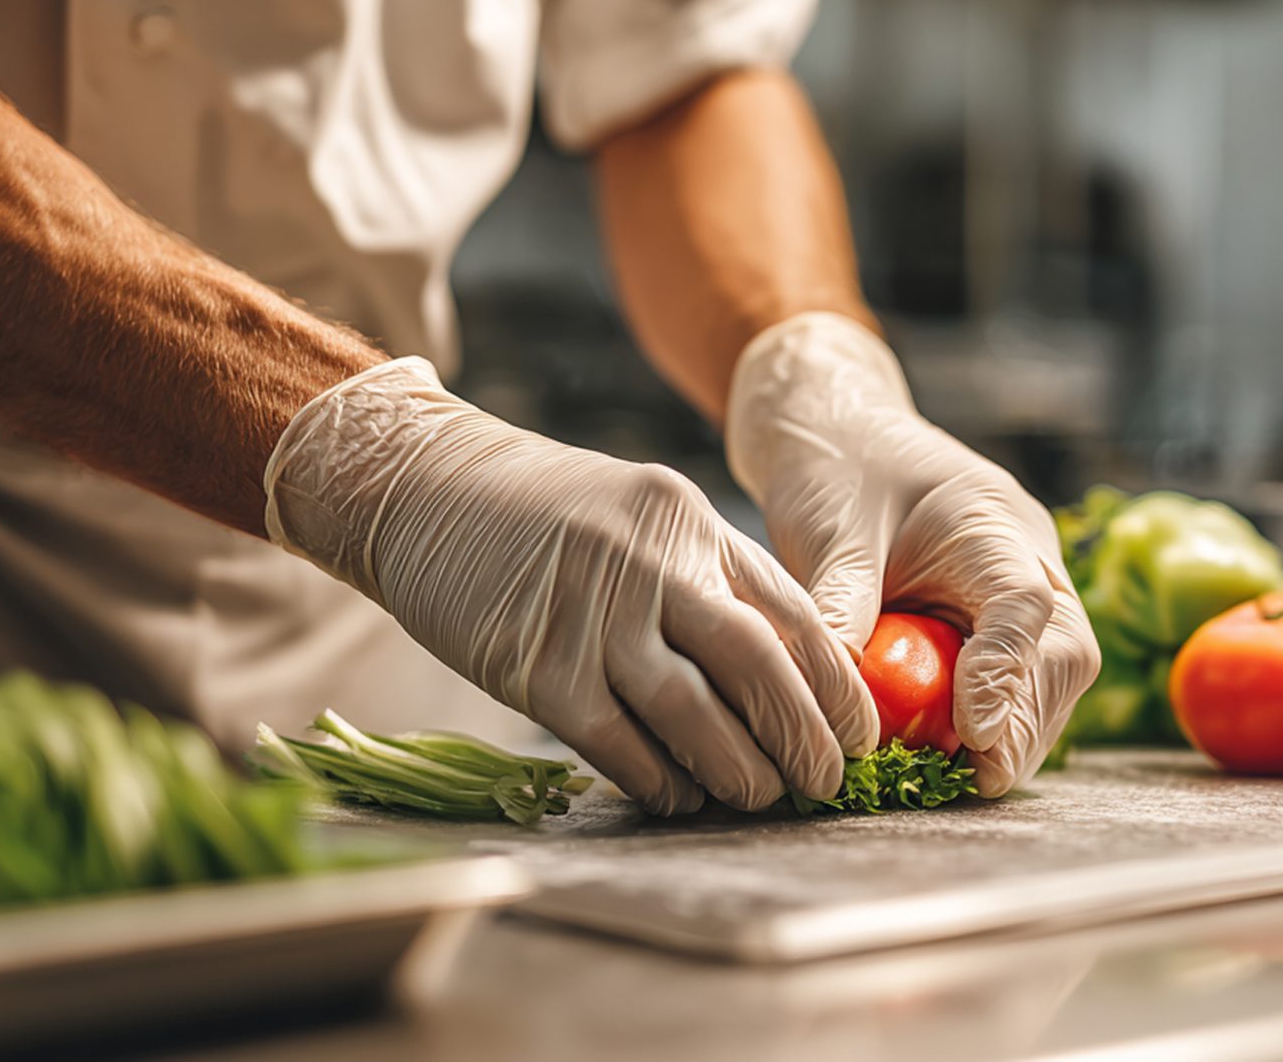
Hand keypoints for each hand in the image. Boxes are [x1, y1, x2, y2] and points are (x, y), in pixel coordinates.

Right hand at [265, 358, 876, 814]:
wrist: (420, 486)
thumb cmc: (540, 512)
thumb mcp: (638, 513)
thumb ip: (704, 575)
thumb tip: (781, 670)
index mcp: (687, 521)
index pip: (790, 611)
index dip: (836, 684)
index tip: (861, 734)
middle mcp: (649, 564)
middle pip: (757, 665)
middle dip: (803, 736)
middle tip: (825, 783)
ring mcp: (590, 617)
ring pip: (693, 714)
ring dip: (737, 770)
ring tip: (760, 797)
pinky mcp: (536, 669)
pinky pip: (619, 744)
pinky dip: (660, 779)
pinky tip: (681, 796)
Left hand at [726, 314, 1102, 795]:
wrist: (842, 426)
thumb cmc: (836, 467)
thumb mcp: (827, 533)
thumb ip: (840, 609)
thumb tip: (839, 698)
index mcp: (990, 522)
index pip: (1022, 607)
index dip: (1005, 676)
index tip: (974, 736)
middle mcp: (1029, 558)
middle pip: (1063, 654)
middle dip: (1025, 724)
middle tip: (977, 781)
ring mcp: (1029, 589)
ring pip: (1054, 677)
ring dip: (1016, 733)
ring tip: (962, 779)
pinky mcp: (1005, 619)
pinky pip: (1023, 680)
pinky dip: (996, 721)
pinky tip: (956, 754)